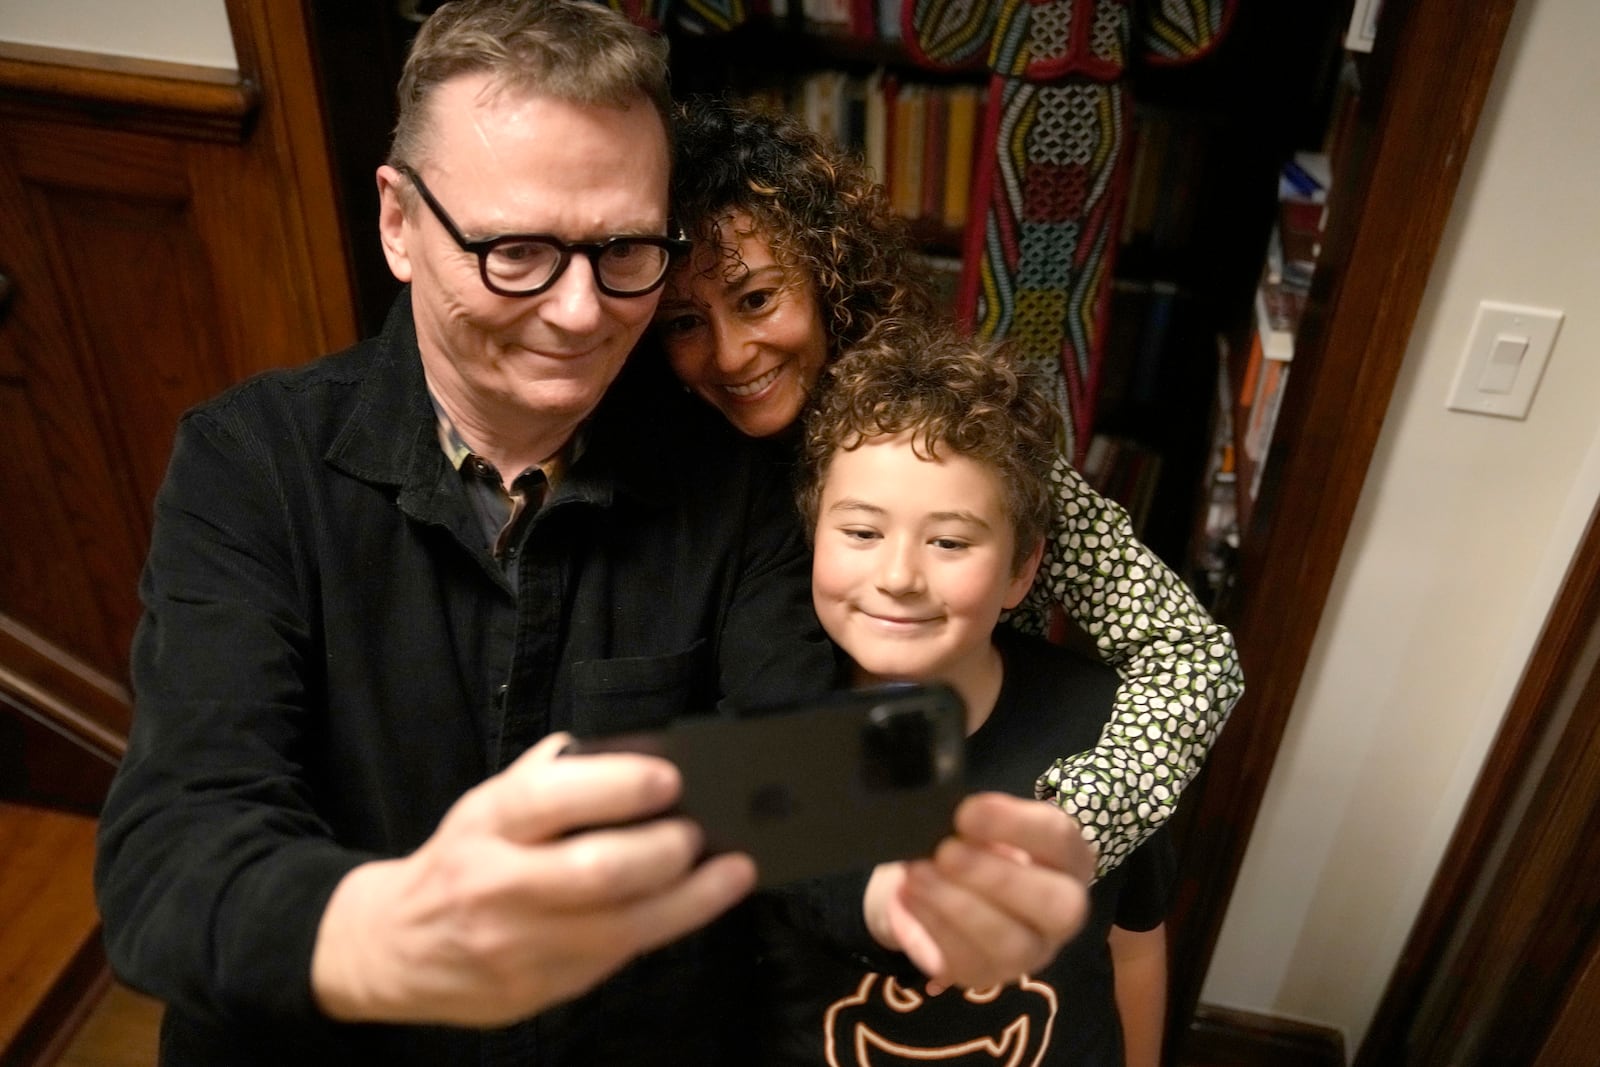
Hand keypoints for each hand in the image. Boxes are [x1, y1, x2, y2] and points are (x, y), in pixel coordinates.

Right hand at [310, 732, 755, 1025]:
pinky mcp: (537, 991)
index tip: (670, 779)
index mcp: (488, 823)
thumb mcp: (487, 805)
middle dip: (665, 850)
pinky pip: (616, 961)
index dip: (618, 786)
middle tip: (699, 832)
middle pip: (598, 870)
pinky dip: (664, 929)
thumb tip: (633, 754)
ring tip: (730, 872)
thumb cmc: (462, 859)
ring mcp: (517, 946)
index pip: (552, 796)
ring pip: (621, 928)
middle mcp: (498, 885)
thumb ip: (550, 778)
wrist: (391, 947)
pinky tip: (695, 905)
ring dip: (690, 898)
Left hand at [866, 793, 1092, 990]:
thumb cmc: (971, 839)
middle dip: (997, 878)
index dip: (1015, 825)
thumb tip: (952, 806)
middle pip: (1057, 906)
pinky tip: (910, 899)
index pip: (1061, 840)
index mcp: (1069, 858)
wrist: (941, 879)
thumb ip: (977, 813)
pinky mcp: (990, 975)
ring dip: (959, 907)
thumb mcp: (979, 818)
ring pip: (1012, 945)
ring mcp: (1031, 951)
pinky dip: (935, 928)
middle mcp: (1063, 911)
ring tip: (918, 874)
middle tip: (947, 851)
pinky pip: (969, 964)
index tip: (966, 811)